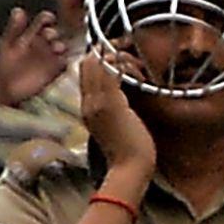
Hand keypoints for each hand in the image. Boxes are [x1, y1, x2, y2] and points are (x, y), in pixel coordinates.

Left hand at [0, 9, 71, 106]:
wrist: (3, 90)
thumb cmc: (3, 67)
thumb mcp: (6, 45)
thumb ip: (13, 29)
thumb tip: (18, 10)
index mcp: (31, 36)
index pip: (43, 21)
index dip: (47, 18)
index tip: (49, 17)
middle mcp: (42, 45)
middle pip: (54, 34)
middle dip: (53, 33)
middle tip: (50, 35)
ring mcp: (49, 58)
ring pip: (61, 47)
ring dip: (60, 46)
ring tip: (56, 48)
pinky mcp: (54, 71)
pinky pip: (64, 65)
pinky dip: (65, 62)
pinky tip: (61, 61)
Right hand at [76, 53, 158, 184]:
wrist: (129, 169)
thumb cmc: (128, 151)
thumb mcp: (115, 125)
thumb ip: (113, 109)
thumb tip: (122, 94)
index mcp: (87, 108)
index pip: (85, 72)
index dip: (101, 60)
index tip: (123, 62)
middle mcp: (88, 103)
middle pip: (88, 63)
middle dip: (109, 54)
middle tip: (131, 61)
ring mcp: (97, 103)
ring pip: (99, 64)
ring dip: (120, 59)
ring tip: (137, 69)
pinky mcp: (111, 104)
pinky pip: (113, 73)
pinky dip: (126, 66)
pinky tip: (139, 73)